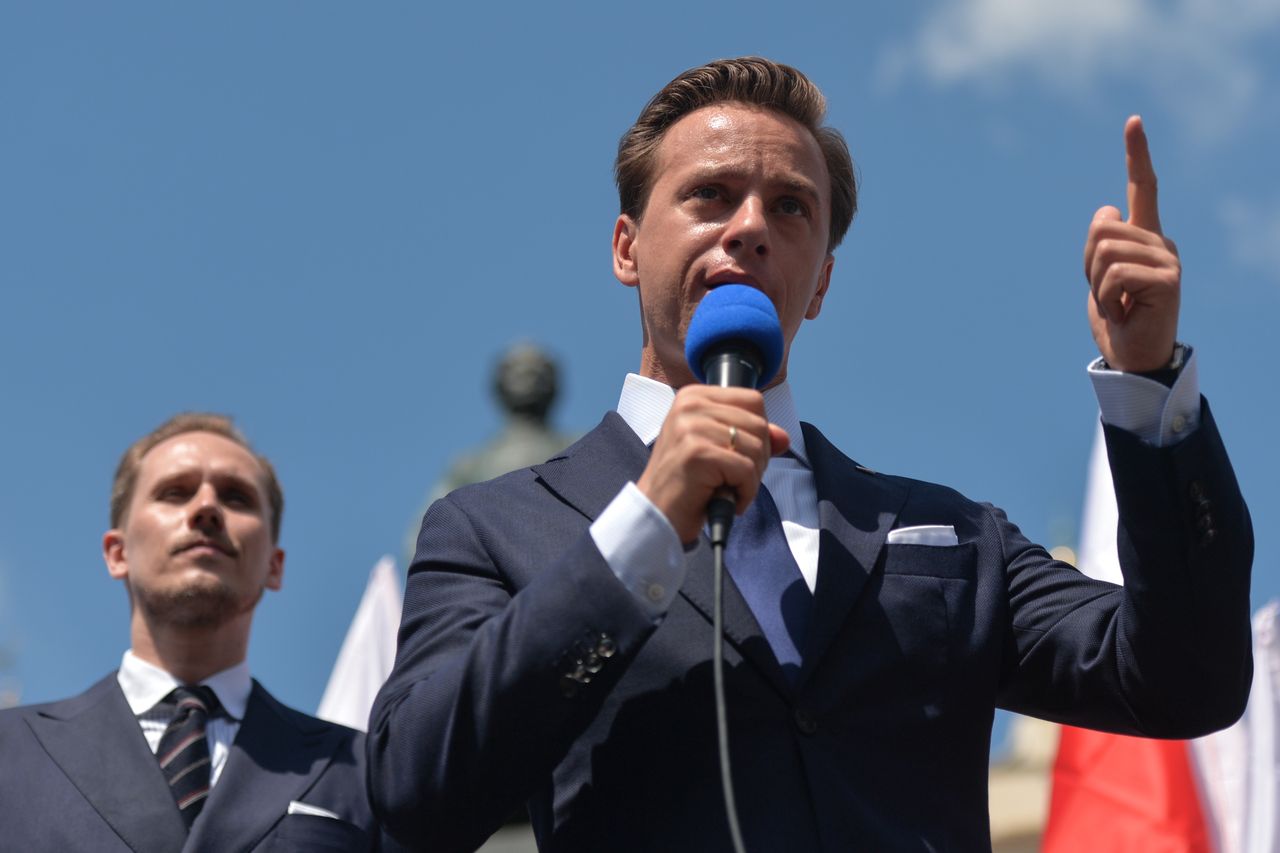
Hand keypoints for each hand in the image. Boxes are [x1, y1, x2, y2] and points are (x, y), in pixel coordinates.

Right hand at [637, 385, 789, 544]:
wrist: (657, 514)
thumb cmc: (687, 482)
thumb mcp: (719, 450)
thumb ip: (752, 437)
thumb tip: (784, 438)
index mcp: (694, 396)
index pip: (754, 400)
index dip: (758, 433)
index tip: (739, 455)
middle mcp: (690, 405)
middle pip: (759, 424)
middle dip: (757, 459)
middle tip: (733, 479)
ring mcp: (691, 427)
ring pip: (756, 447)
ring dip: (750, 478)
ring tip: (727, 488)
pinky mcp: (697, 453)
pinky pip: (746, 470)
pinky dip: (745, 492)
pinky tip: (726, 499)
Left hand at [1084, 115, 1180, 372]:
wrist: (1132, 357)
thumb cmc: (1115, 318)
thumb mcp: (1097, 276)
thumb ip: (1100, 245)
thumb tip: (1109, 210)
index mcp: (1143, 236)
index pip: (1143, 188)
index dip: (1136, 154)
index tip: (1133, 120)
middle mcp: (1160, 241)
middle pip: (1100, 229)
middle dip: (1088, 266)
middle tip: (1106, 294)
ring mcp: (1168, 259)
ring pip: (1104, 251)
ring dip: (1097, 286)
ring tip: (1116, 304)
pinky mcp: (1169, 279)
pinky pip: (1114, 273)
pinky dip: (1107, 298)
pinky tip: (1124, 312)